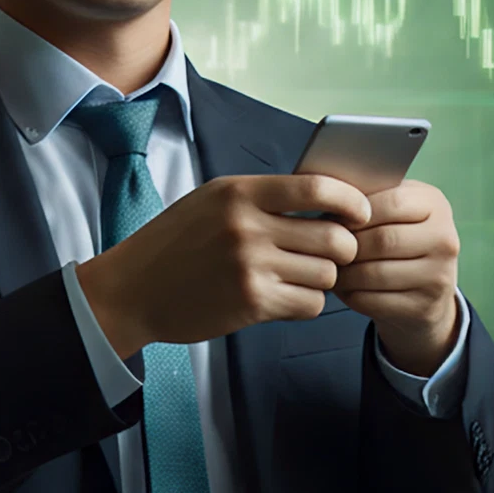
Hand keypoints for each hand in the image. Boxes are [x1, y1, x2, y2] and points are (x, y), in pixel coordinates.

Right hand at [75, 174, 370, 357]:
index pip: (317, 188)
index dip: (351, 201)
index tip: (361, 214)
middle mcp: (248, 226)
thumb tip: (325, 197)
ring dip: (322, 279)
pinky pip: (309, 304)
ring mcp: (250, 266)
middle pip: (334, 237)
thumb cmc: (175, 243)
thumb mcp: (212, 201)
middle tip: (333, 255)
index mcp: (240, 192)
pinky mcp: (251, 303)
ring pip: (326, 274)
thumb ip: (263, 197)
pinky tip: (286, 298)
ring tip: (299, 277)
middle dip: (343, 249)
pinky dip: (306, 303)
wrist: (132, 290)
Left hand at [339, 178, 460, 375]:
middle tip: (325, 248)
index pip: (392, 203)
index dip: (356, 212)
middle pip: (383, 240)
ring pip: (375, 274)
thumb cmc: (397, 239)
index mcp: (435, 204)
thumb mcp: (394, 212)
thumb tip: (326, 193)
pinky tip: (345, 288)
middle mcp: (445, 238)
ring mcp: (439, 275)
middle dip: (347, 245)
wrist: (426, 290)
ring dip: (344, 273)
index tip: (334, 219)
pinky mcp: (425, 306)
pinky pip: (375, 301)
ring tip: (330, 268)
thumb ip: (368, 198)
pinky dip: (352, 295)